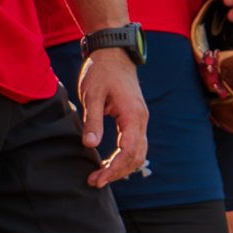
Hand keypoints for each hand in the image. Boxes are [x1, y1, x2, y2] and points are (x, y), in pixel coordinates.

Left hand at [75, 48, 149, 187]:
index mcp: (132, 114)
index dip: (114, 168)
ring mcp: (140, 118)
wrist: (113, 51)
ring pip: (138, 152)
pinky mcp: (135, 118)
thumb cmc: (101, 70)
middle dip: (117, 172)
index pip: (129, 151)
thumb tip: (90, 146)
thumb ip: (92, 121)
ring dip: (122, 167)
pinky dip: (125, 157)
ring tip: (100, 175)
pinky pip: (135, 144)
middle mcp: (141, 119)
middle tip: (94, 181)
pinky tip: (109, 162)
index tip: (97, 178)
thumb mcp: (92, 94)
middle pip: (137, 156)